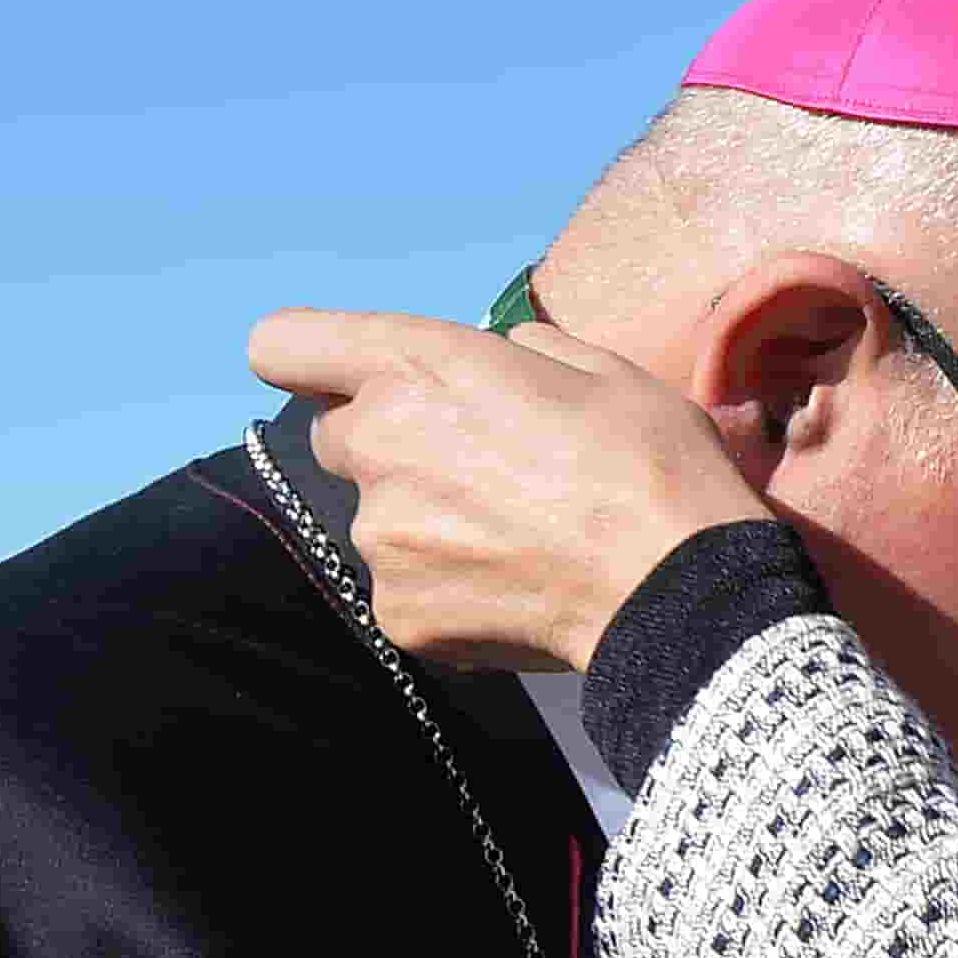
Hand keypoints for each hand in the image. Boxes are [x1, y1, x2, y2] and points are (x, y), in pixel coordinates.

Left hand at [246, 308, 774, 672]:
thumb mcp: (596, 366)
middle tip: (474, 466)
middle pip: (336, 436)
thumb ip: (518, 352)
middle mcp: (377, 445)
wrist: (675, 591)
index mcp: (415, 367)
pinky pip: (404, 587)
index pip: (282, 344)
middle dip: (388, 442)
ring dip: (424, 521)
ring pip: (377, 519)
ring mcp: (380, 538)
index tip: (343, 376)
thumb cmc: (648, 463)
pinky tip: (512, 585)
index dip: (309, 357)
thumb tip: (500, 360)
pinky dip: (445, 587)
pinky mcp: (397, 612)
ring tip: (513, 536)